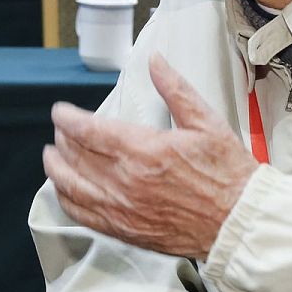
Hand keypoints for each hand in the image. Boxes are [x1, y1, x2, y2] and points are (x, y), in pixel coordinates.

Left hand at [42, 52, 258, 258]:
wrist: (240, 222)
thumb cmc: (228, 173)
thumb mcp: (206, 122)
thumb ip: (175, 89)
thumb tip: (155, 61)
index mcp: (143, 150)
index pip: (87, 130)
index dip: (66, 118)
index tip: (59, 111)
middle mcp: (125, 181)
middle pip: (75, 156)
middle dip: (61, 139)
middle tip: (60, 129)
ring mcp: (123, 209)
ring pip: (72, 186)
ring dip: (56, 169)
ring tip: (52, 155)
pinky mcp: (126, 230)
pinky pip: (83, 215)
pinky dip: (67, 199)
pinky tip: (65, 190)